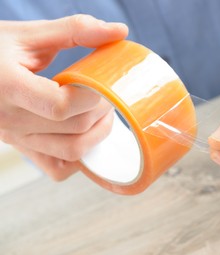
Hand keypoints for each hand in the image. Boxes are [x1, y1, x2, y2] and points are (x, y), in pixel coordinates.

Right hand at [0, 15, 127, 179]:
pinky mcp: (22, 148)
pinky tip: (82, 134)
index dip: (93, 98)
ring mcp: (16, 138)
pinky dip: (78, 158)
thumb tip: (119, 30)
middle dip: (102, 112)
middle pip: (75, 130)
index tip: (104, 84)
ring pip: (71, 153)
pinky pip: (57, 169)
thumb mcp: (28, 34)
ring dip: (97, 134)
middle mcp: (9, 120)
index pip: (62, 106)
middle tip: (107, 95)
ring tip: (99, 113)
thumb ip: (75, 30)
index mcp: (8, 87)